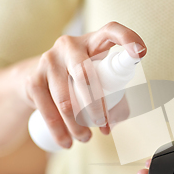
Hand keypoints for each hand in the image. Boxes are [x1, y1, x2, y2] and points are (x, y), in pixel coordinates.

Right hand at [21, 22, 145, 148]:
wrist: (33, 78)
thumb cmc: (75, 79)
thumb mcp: (95, 77)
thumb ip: (112, 92)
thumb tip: (115, 119)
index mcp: (92, 41)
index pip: (111, 31)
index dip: (127, 38)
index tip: (141, 53)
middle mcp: (69, 45)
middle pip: (86, 74)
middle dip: (96, 107)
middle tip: (103, 126)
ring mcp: (49, 60)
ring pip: (66, 98)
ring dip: (77, 124)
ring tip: (86, 139)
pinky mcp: (33, 78)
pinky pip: (48, 108)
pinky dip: (59, 130)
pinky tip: (66, 142)